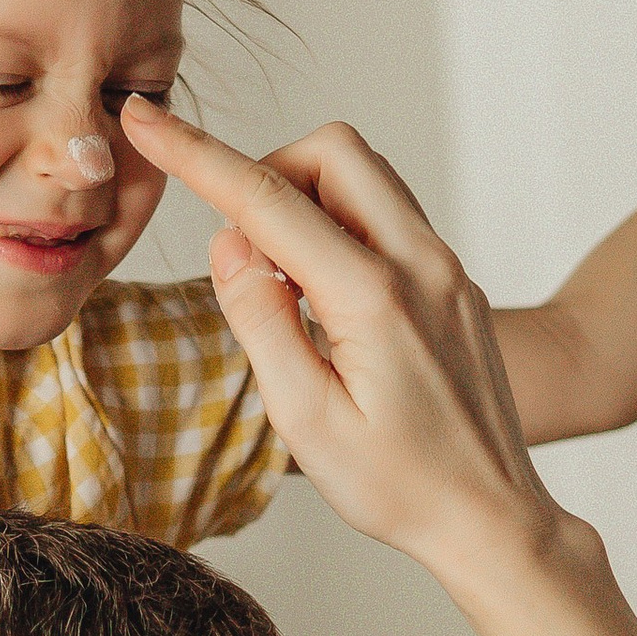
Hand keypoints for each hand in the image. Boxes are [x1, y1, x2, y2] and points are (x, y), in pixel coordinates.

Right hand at [118, 100, 560, 591]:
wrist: (491, 515)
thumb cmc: (398, 486)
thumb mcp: (307, 421)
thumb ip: (262, 322)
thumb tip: (230, 243)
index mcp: (374, 296)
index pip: (268, 200)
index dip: (196, 154)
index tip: (145, 120)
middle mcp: (420, 263)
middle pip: (332, 150)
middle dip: (270, 172)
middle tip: (246, 251)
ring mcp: (444, 267)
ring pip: (365, 174)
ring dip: (308, 199)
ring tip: (286, 284)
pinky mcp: (452, 281)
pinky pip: (389, 215)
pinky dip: (341, 227)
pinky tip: (326, 299)